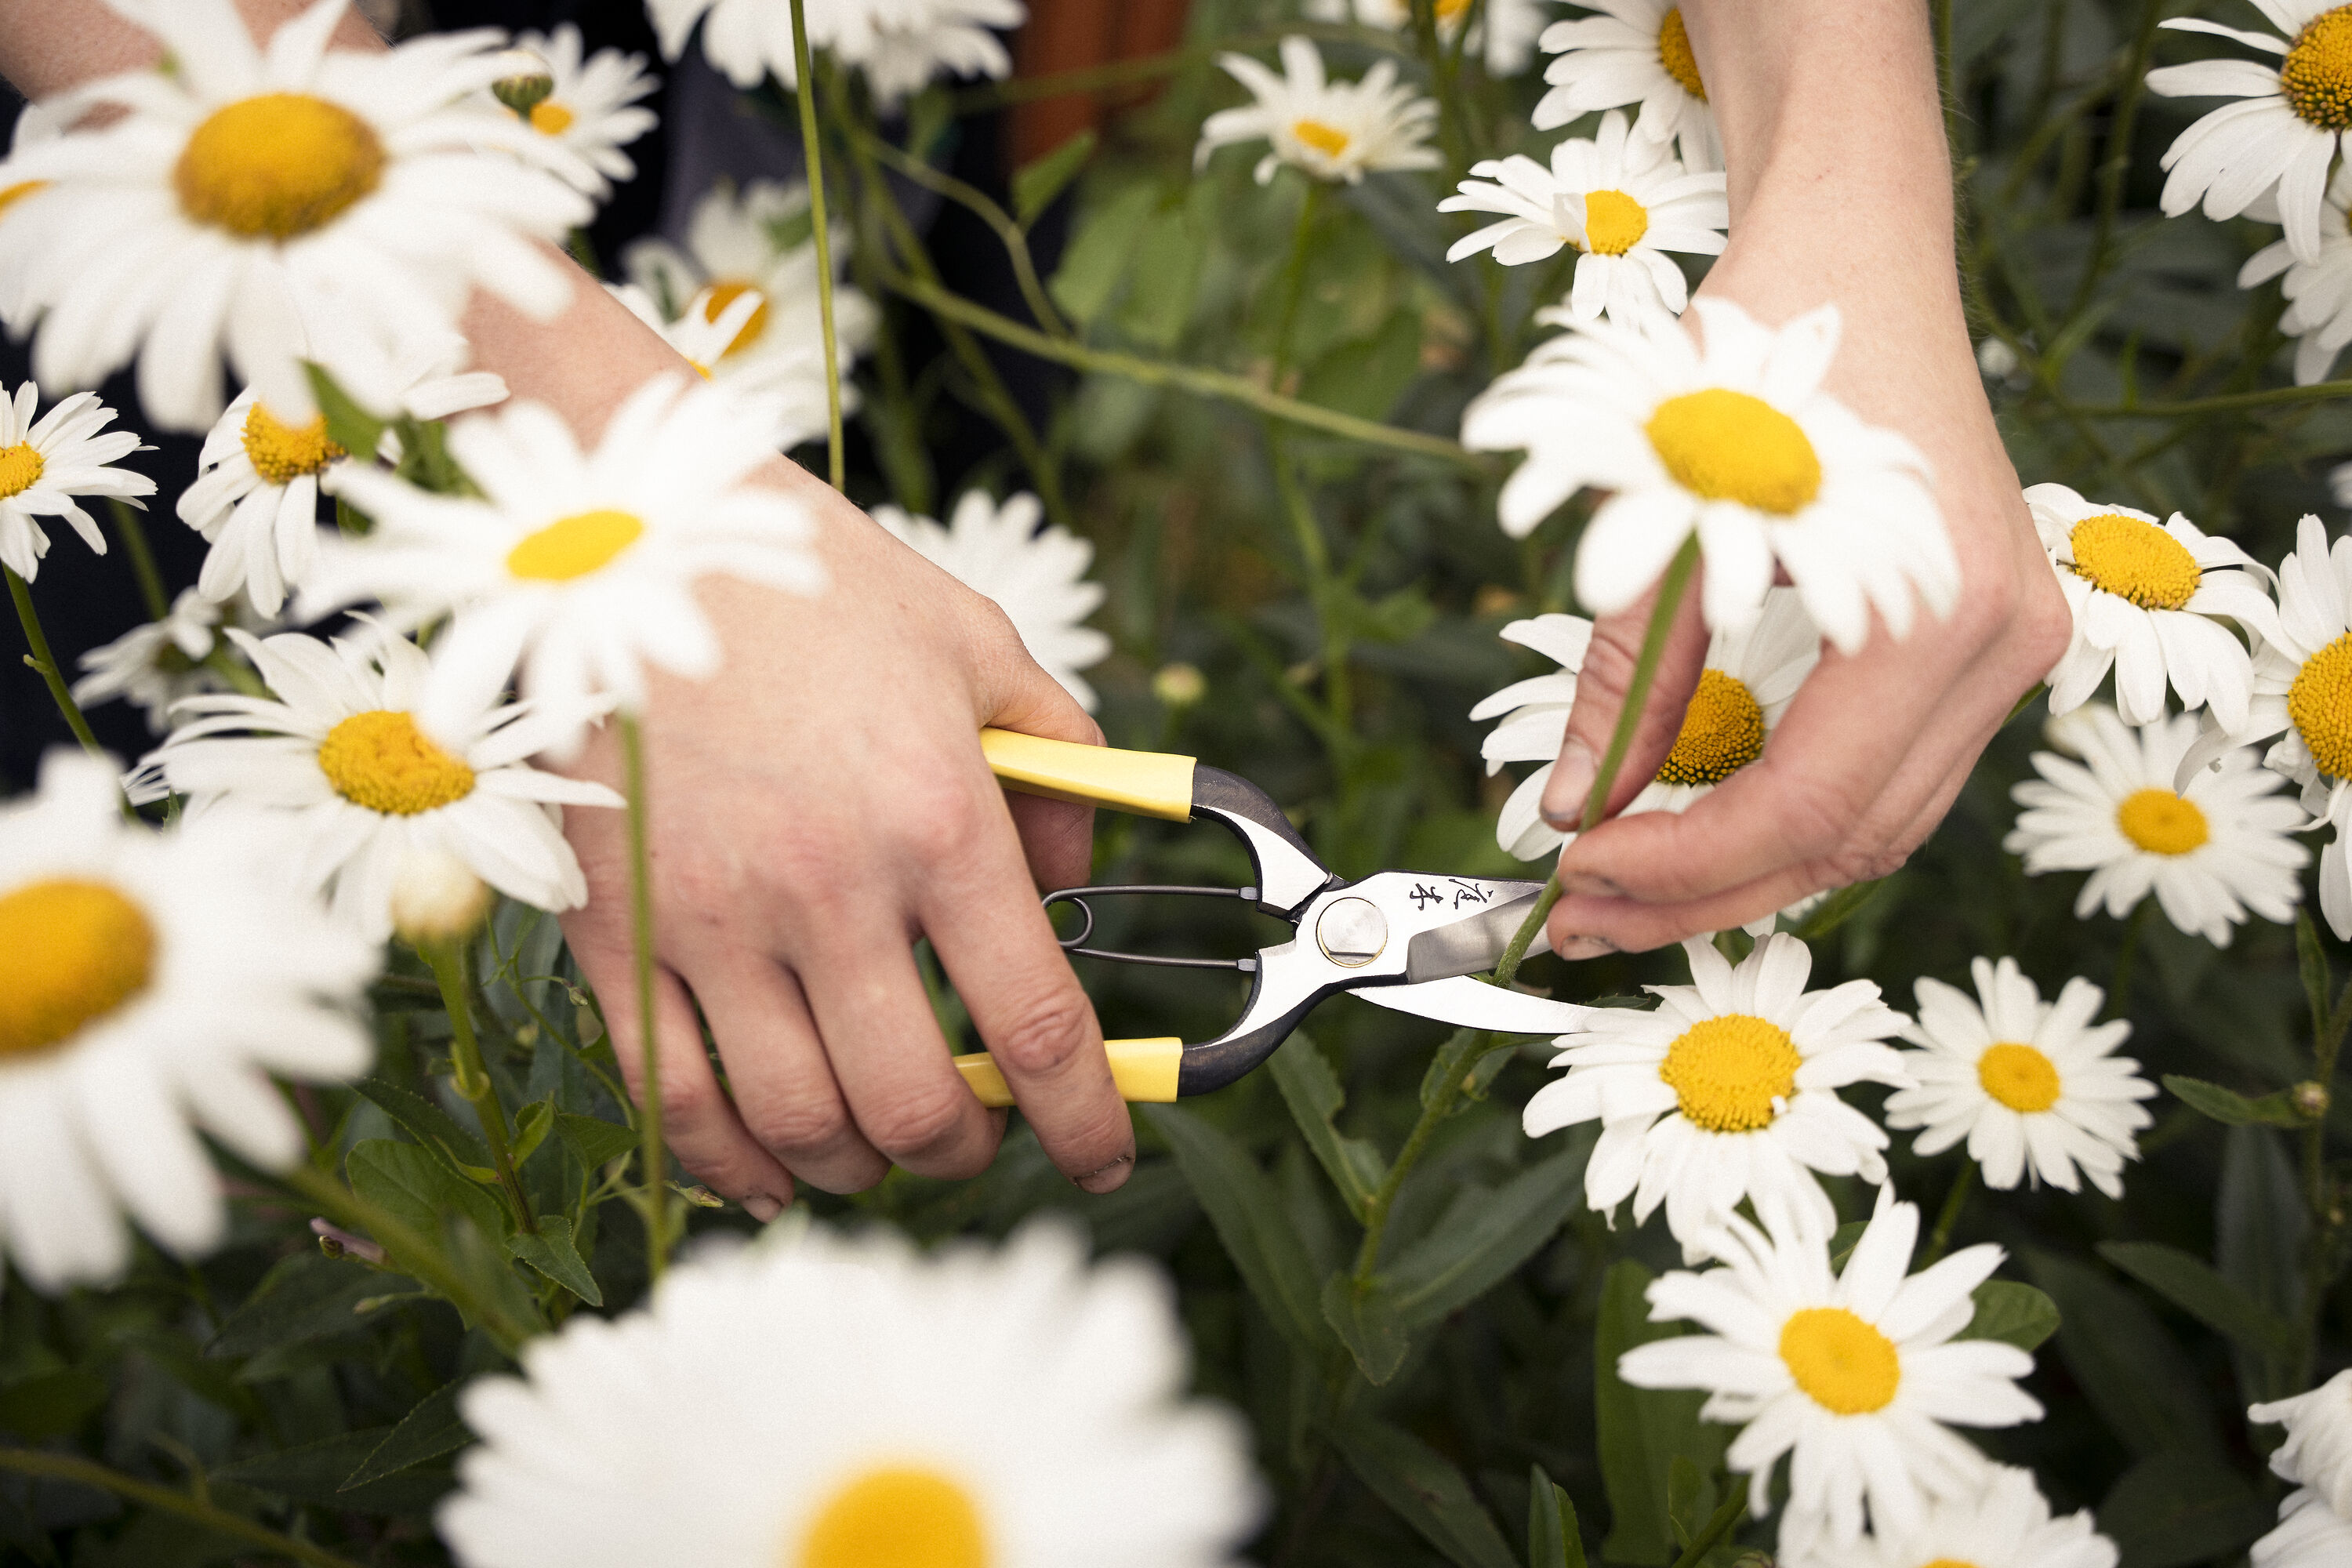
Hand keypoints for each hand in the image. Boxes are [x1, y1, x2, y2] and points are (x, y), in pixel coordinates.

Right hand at [554, 477, 1137, 1211]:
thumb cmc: (816, 582)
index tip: (1105, 1158)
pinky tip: (775, 1171)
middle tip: (978, 1136)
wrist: (629, 524)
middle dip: (966, 1152)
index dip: (1086, 1120)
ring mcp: (708, 919)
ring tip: (885, 1147)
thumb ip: (1060, 764)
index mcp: (937, 816)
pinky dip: (733, 1165)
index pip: (1034, 1025)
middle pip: (914, 1104)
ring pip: (798, 1122)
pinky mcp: (614, 931)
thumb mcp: (975, 647)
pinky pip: (672, 1101)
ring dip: (861, 1166)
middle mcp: (827, 886)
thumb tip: (1081, 882)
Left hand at [1538, 0, 2071, 957]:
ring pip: (1875, 825)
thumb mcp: (1666, 510)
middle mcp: (2003, 645)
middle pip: (1846, 842)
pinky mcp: (1982, 637)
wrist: (1849, 243)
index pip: (1800, 807)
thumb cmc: (1757, 347)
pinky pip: (1888, 773)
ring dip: (1745, 870)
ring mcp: (2011, 644)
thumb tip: (1570, 805)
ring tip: (1621, 891)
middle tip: (1579, 919)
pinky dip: (1792, 815)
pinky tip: (1700, 825)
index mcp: (1935, 615)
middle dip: (1702, 894)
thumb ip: (1630, 671)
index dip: (1677, 865)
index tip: (1569, 873)